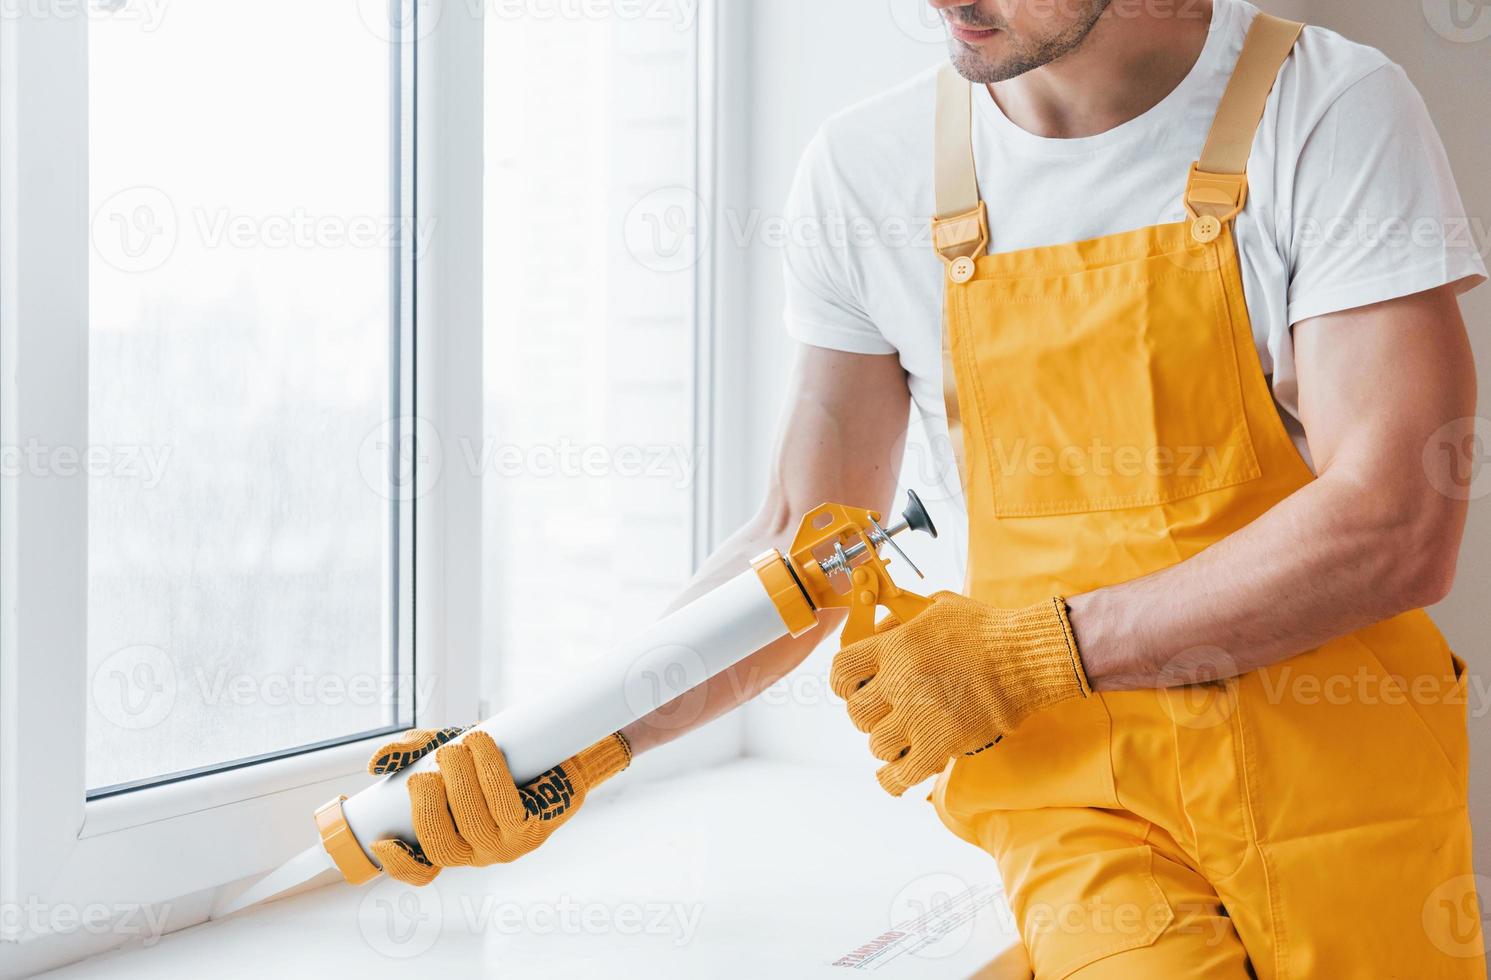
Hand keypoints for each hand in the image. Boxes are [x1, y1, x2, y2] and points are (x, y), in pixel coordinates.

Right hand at [365, 727, 631, 885]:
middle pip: (442, 844)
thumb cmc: (498, 760)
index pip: (422, 871)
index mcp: (454, 842)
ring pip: (473, 822)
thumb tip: (380, 762)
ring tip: (461, 745)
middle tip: (435, 764)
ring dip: (462, 778)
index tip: (384, 840)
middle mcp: (477, 853)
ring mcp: (505, 846)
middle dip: (429, 802)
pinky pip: (505, 805)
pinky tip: (482, 745)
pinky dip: (489, 770)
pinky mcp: (531, 829)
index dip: (400, 864)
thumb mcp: (450, 753)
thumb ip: (415, 752)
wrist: (556, 756)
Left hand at [829, 591, 1089, 795]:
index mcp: (895, 647)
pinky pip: (901, 775)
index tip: (850, 690)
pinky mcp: (941, 745)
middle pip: (856, 712)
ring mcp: (919, 715)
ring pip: (876, 745)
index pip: (841, 671)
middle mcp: (900, 681)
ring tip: (903, 739)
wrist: (1025, 658)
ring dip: (886, 744)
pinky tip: (898, 776)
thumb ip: (902, 619)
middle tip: (885, 715)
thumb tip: (878, 630)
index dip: (841, 684)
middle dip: (867, 716)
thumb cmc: (986, 629)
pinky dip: (896, 779)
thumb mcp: (937, 607)